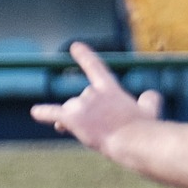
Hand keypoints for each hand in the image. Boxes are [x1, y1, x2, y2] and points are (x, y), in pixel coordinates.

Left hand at [30, 42, 162, 150]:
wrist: (134, 141)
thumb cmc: (145, 128)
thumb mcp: (151, 110)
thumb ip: (149, 99)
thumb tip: (151, 94)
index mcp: (111, 90)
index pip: (95, 68)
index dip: (84, 57)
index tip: (75, 46)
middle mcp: (92, 93)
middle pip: (83, 100)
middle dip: (90, 113)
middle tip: (106, 128)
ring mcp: (81, 105)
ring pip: (72, 112)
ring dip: (80, 122)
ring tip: (95, 135)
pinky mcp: (71, 118)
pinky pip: (51, 113)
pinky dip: (43, 113)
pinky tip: (36, 112)